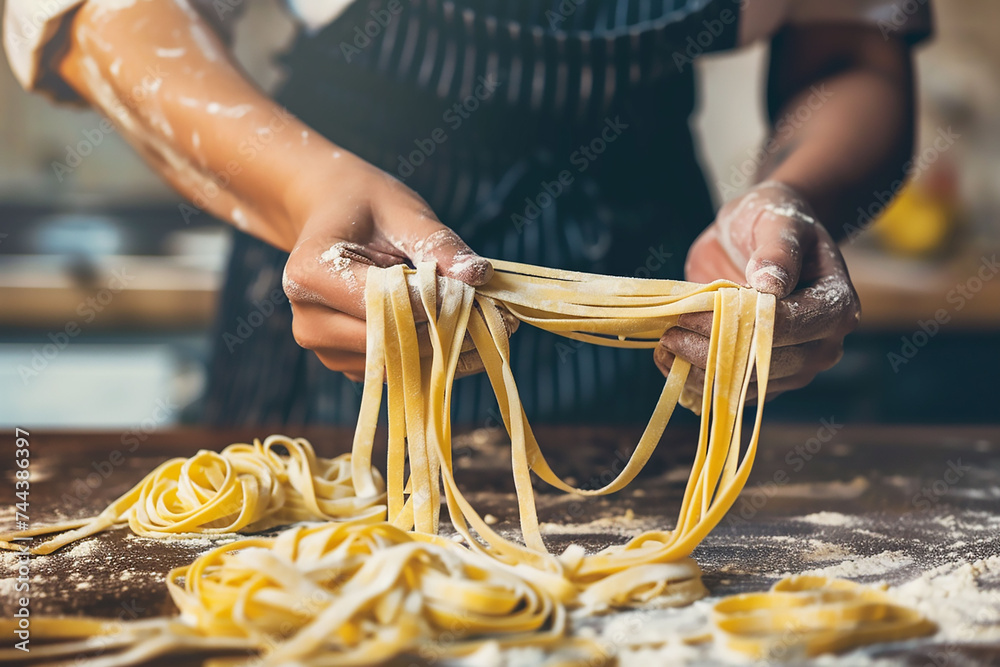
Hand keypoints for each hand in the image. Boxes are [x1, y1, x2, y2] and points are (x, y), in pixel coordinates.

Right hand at [281, 163, 506, 381]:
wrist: (331, 218)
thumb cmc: (366, 207)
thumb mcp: (404, 212)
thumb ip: (439, 245)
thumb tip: (478, 277)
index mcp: (309, 275)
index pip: (381, 303)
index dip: (433, 303)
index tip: (481, 297)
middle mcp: (309, 320)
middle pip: (389, 342)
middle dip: (447, 331)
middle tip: (499, 316)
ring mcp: (325, 349)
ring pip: (398, 365)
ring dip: (446, 349)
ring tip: (487, 323)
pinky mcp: (348, 365)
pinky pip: (399, 373)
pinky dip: (436, 358)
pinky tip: (466, 337)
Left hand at [655, 181, 860, 402]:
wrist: (762, 237)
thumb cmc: (774, 222)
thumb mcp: (777, 222)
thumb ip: (777, 250)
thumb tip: (769, 283)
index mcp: (835, 307)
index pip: (781, 328)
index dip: (730, 324)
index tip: (689, 312)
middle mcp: (821, 346)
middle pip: (762, 365)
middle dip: (709, 352)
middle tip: (669, 333)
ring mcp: (793, 369)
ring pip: (742, 387)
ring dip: (696, 371)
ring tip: (663, 345)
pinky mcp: (763, 378)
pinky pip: (728, 391)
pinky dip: (694, 380)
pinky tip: (667, 358)